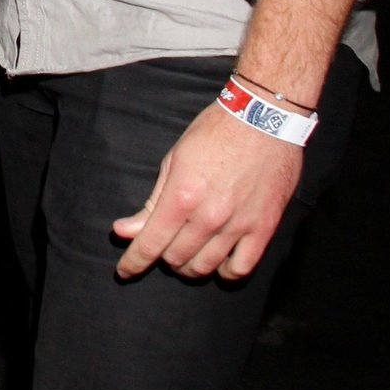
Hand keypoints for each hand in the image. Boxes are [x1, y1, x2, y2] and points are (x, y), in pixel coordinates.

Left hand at [112, 101, 302, 282]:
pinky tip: (219, 263)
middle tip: (165, 245)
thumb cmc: (215, 132)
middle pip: (176, 258)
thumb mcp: (174, 160)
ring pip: (205, 267)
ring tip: (188, 254)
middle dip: (163, 257)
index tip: (125, 271)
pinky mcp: (264, 227)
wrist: (265, 117)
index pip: (150, 245)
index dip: (134, 263)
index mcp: (181, 196)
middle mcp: (208, 216)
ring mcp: (238, 224)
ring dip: (190, 266)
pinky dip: (226, 272)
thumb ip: (151, 202)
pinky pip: (241, 267)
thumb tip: (124, 231)